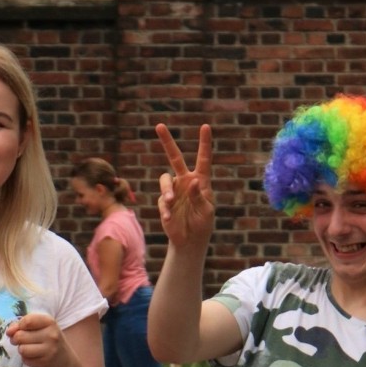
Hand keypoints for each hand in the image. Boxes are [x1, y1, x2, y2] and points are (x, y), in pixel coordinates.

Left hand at [7, 312, 68, 366]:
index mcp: (49, 322)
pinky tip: (34, 357)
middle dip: (17, 339)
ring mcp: (50, 349)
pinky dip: (26, 359)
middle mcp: (51, 334)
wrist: (63, 358)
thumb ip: (22, 325)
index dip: (18, 326)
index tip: (21, 329)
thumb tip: (9, 332)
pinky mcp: (46, 362)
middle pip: (20, 336)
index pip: (26, 321)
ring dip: (22, 350)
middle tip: (22, 341)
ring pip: (22, 349)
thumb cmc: (47, 339)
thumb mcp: (39, 327)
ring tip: (29, 349)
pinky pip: (25, 360)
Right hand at [155, 123, 214, 247]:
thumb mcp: (206, 211)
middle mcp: (185, 181)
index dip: (204, 143)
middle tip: (159, 125)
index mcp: (201, 181)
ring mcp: (173, 191)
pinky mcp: (164, 202)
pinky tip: (169, 217)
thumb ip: (199, 195)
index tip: (205, 126)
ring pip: (165, 180)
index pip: (203, 159)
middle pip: (175, 157)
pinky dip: (165, 209)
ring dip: (167, 189)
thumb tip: (192, 180)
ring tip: (170, 201)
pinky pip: (161, 201)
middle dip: (167, 141)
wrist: (190, 241)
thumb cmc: (203, 224)